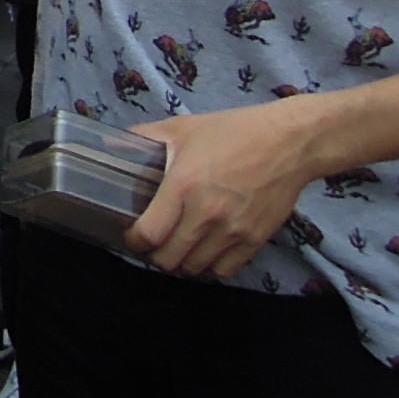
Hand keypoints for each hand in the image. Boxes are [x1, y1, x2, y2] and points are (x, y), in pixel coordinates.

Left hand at [124, 102, 319, 278]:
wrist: (288, 142)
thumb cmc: (232, 131)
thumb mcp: (182, 127)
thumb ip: (144, 137)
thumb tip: (110, 144)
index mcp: (183, 186)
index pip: (150, 233)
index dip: (135, 241)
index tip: (132, 236)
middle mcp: (206, 214)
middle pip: (170, 259)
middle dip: (156, 255)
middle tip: (155, 244)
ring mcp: (233, 231)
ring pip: (196, 267)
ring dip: (183, 262)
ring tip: (179, 247)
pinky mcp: (256, 240)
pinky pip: (225, 269)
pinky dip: (212, 265)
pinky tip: (207, 250)